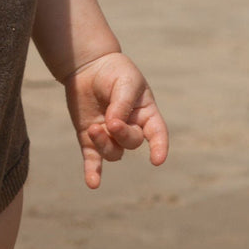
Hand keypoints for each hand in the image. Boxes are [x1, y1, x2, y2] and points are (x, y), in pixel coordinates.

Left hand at [63, 52, 168, 188]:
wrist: (88, 65)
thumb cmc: (114, 70)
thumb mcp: (124, 82)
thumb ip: (122, 104)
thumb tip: (113, 126)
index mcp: (145, 114)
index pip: (157, 134)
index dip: (160, 147)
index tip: (157, 159)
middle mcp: (130, 128)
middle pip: (132, 142)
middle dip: (122, 135)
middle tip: (111, 122)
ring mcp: (110, 135)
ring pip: (113, 152)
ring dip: (104, 144)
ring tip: (93, 128)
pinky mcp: (90, 138)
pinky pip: (93, 160)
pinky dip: (93, 172)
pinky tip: (92, 183)